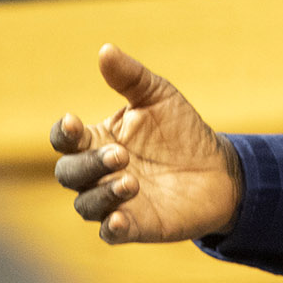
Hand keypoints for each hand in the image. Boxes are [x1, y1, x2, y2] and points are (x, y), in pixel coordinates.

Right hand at [49, 44, 243, 243]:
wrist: (219, 169)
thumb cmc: (181, 131)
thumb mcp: (159, 96)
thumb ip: (130, 77)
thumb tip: (105, 50)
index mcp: (97, 140)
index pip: (64, 140)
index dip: (63, 133)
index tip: (74, 123)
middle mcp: (97, 173)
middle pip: (69, 173)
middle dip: (88, 164)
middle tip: (120, 155)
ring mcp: (113, 201)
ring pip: (86, 204)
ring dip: (102, 194)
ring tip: (132, 181)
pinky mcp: (135, 226)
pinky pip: (111, 232)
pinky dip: (111, 227)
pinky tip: (120, 219)